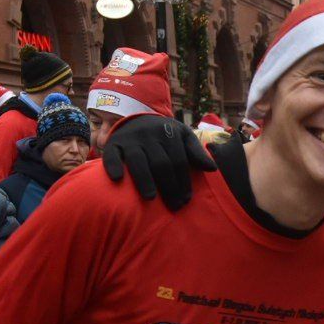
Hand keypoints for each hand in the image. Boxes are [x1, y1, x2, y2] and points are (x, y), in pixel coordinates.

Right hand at [101, 116, 216, 210]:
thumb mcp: (183, 136)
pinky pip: (111, 154)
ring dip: (144, 179)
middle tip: (174, 206)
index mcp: (169, 134)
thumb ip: (196, 152)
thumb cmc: (165, 134)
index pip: (178, 161)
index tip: (187, 200)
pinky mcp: (113, 142)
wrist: (136, 117)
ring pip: (137, 160)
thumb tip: (212, 168)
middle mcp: (149, 135)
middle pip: (160, 163)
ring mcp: (130, 139)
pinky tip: (117, 179)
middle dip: (169, 186)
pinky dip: (112, 165)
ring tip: (151, 198)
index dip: (183, 181)